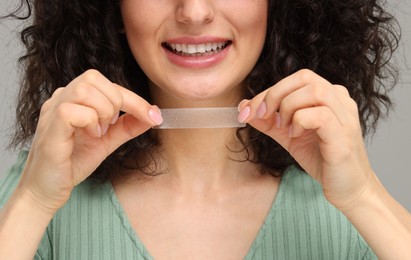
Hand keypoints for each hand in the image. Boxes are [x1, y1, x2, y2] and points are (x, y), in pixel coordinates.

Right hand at [17, 69, 162, 214]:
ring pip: (84, 90)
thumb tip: (153, 115)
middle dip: (116, 101)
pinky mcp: (50, 128)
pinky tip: (90, 137)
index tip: (153, 116)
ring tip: (100, 132)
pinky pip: (71, 111)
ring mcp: (52, 111)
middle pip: (93, 77)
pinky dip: (89, 123)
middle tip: (112, 125)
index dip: (133, 98)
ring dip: (102, 111)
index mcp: (74, 99)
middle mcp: (61, 99)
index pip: (107, 84)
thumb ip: (127, 127)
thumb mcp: (107, 141)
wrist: (48, 190)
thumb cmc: (73, 162)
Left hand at [238, 69, 373, 209]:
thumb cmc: (322, 160)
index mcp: (328, 96)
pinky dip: (300, 122)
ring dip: (288, 106)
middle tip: (261, 115)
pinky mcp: (343, 134)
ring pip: (313, 90)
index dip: (267, 92)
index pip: (295, 80)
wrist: (348, 189)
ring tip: (283, 127)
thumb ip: (269, 121)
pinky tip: (295, 135)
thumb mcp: (288, 136)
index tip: (247, 110)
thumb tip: (244, 108)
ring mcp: (345, 116)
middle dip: (274, 94)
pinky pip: (321, 114)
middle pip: (304, 77)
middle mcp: (340, 100)